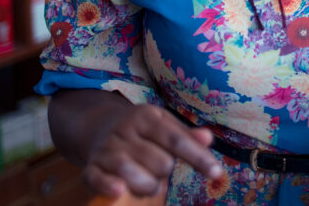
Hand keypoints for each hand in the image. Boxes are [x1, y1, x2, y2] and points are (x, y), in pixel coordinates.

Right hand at [84, 103, 223, 197]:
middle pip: (159, 162)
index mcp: (146, 117)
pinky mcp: (91, 167)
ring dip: (148, 186)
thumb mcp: (164, 125)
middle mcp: (125, 131)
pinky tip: (119, 190)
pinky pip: (98, 178)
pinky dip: (108, 186)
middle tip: (161, 168)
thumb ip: (186, 135)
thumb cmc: (141, 130)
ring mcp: (107, 149)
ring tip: (150, 183)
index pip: (176, 139)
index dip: (198, 157)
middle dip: (166, 171)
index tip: (217, 173)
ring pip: (132, 173)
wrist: (99, 126)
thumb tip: (208, 138)